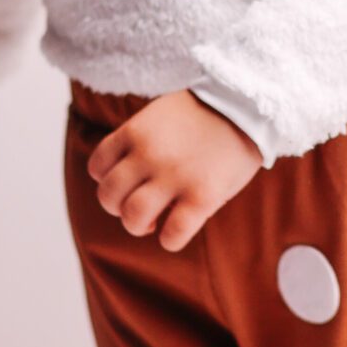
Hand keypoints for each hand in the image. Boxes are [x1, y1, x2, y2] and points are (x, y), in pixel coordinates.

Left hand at [87, 90, 262, 250]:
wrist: (248, 106)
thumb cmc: (206, 113)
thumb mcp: (162, 116)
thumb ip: (142, 142)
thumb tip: (133, 180)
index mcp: (135, 132)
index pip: (97, 167)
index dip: (108, 180)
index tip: (128, 183)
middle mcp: (148, 155)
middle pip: (109, 196)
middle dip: (119, 207)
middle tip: (141, 206)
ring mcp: (174, 177)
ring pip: (132, 217)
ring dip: (138, 226)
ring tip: (155, 221)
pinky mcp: (202, 196)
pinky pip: (173, 233)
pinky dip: (169, 240)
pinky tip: (177, 232)